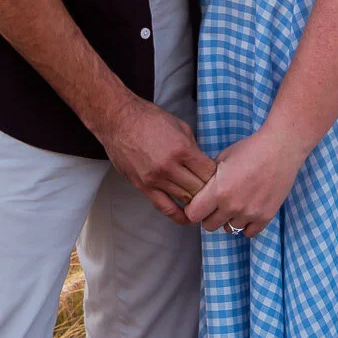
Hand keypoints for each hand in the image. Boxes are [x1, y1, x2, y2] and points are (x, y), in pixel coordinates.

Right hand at [96, 94, 216, 224]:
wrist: (118, 120)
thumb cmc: (149, 118)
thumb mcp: (179, 125)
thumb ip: (193, 147)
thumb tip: (203, 164)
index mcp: (182, 148)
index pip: (208, 172)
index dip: (217, 175)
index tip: (219, 176)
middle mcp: (170, 167)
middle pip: (199, 188)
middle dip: (209, 190)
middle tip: (214, 191)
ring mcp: (156, 179)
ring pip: (185, 199)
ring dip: (196, 201)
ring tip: (204, 203)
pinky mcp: (144, 187)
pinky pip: (165, 208)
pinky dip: (180, 216)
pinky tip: (189, 218)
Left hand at [184, 127, 302, 239]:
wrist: (279, 149)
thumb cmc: (249, 149)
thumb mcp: (222, 158)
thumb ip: (209, 178)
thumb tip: (200, 190)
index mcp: (218, 190)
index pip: (193, 215)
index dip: (193, 208)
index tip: (198, 203)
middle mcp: (232, 206)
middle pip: (209, 226)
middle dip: (209, 215)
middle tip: (216, 203)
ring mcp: (249, 214)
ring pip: (229, 229)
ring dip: (229, 219)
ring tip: (236, 202)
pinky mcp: (265, 217)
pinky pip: (248, 233)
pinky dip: (246, 224)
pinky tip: (248, 210)